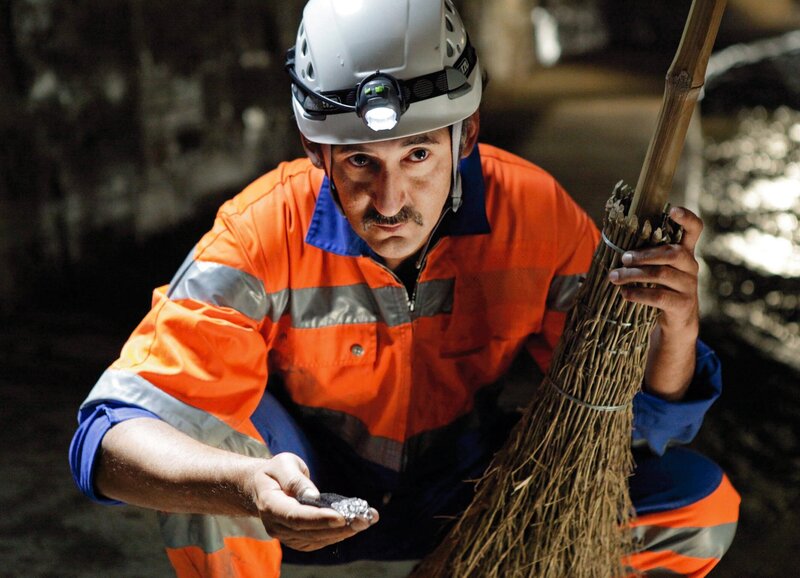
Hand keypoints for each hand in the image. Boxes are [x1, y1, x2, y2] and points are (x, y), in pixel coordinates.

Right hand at [247, 452, 378, 551]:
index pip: (295, 516)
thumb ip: (295, 479)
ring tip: (366, 521)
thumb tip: (313, 496)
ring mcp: (286, 535)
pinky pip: (318, 540)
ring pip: (317, 539)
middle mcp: (276, 525)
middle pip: (310, 531)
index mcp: (270, 504)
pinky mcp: (297, 539)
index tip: (341, 517)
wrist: (261, 487)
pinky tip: (354, 526)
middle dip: (339, 527)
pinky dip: (337, 534)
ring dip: (343, 532)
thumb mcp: (282, 464)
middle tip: (364, 519)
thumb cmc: (274, 472)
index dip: (318, 519)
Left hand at [608, 206, 701, 336]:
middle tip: (623, 258)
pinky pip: (659, 296)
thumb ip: (644, 254)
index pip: (694, 229)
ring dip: (634, 274)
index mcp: (685, 252)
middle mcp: (690, 266)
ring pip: (661, 274)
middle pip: (672, 253)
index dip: (686, 218)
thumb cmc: (660, 287)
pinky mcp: (683, 305)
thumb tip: (612, 237)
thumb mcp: (656, 268)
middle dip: (644, 254)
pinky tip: (625, 294)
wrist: (676, 322)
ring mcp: (689, 286)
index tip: (672, 209)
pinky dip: (639, 294)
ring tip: (614, 277)